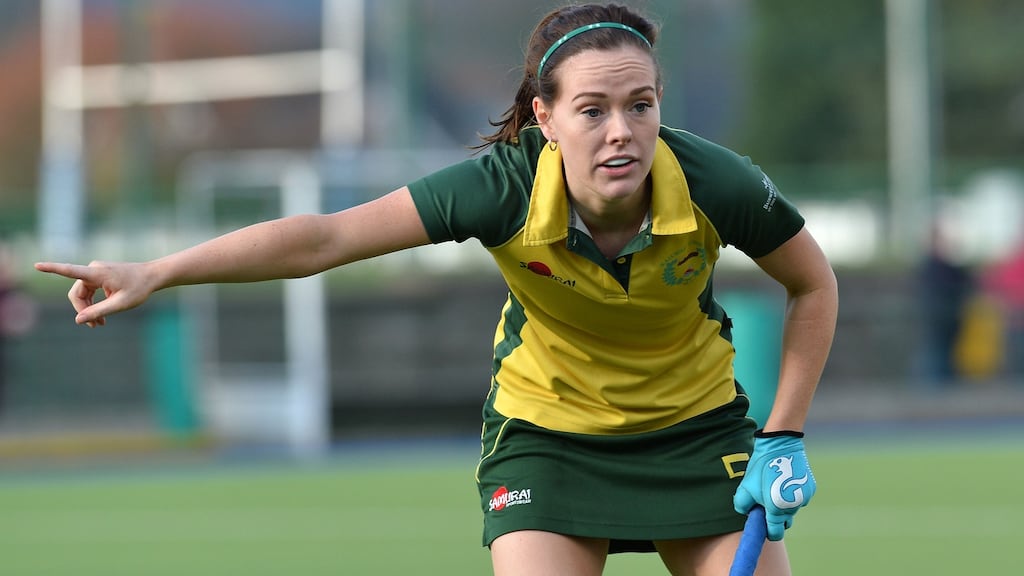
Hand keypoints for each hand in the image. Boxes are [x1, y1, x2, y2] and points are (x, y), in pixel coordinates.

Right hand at [34, 261, 153, 326]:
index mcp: (97, 273)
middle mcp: (93, 269)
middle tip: (95, 326)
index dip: (52, 269)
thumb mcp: (120, 304)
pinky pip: (88, 291)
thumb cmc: (139, 288)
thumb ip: (99, 311)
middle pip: (76, 293)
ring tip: (100, 324)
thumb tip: (78, 320)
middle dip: (83, 310)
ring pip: (82, 294)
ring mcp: (95, 271)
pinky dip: (93, 303)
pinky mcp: (98, 275)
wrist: (152, 276)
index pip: (70, 270)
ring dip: (88, 309)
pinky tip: (101, 316)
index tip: (36, 265)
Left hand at [733, 430, 815, 540]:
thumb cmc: (761, 466)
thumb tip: (749, 513)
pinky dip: (792, 494)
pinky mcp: (810, 488)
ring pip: (792, 509)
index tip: (763, 526)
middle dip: (776, 517)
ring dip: (784, 504)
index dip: (768, 532)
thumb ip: (743, 506)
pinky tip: (785, 480)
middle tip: (766, 501)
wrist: (780, 444)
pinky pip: (799, 498)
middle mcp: (792, 507)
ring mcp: (803, 498)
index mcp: (776, 509)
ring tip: (774, 486)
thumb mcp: (746, 486)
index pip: (775, 533)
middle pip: (785, 522)